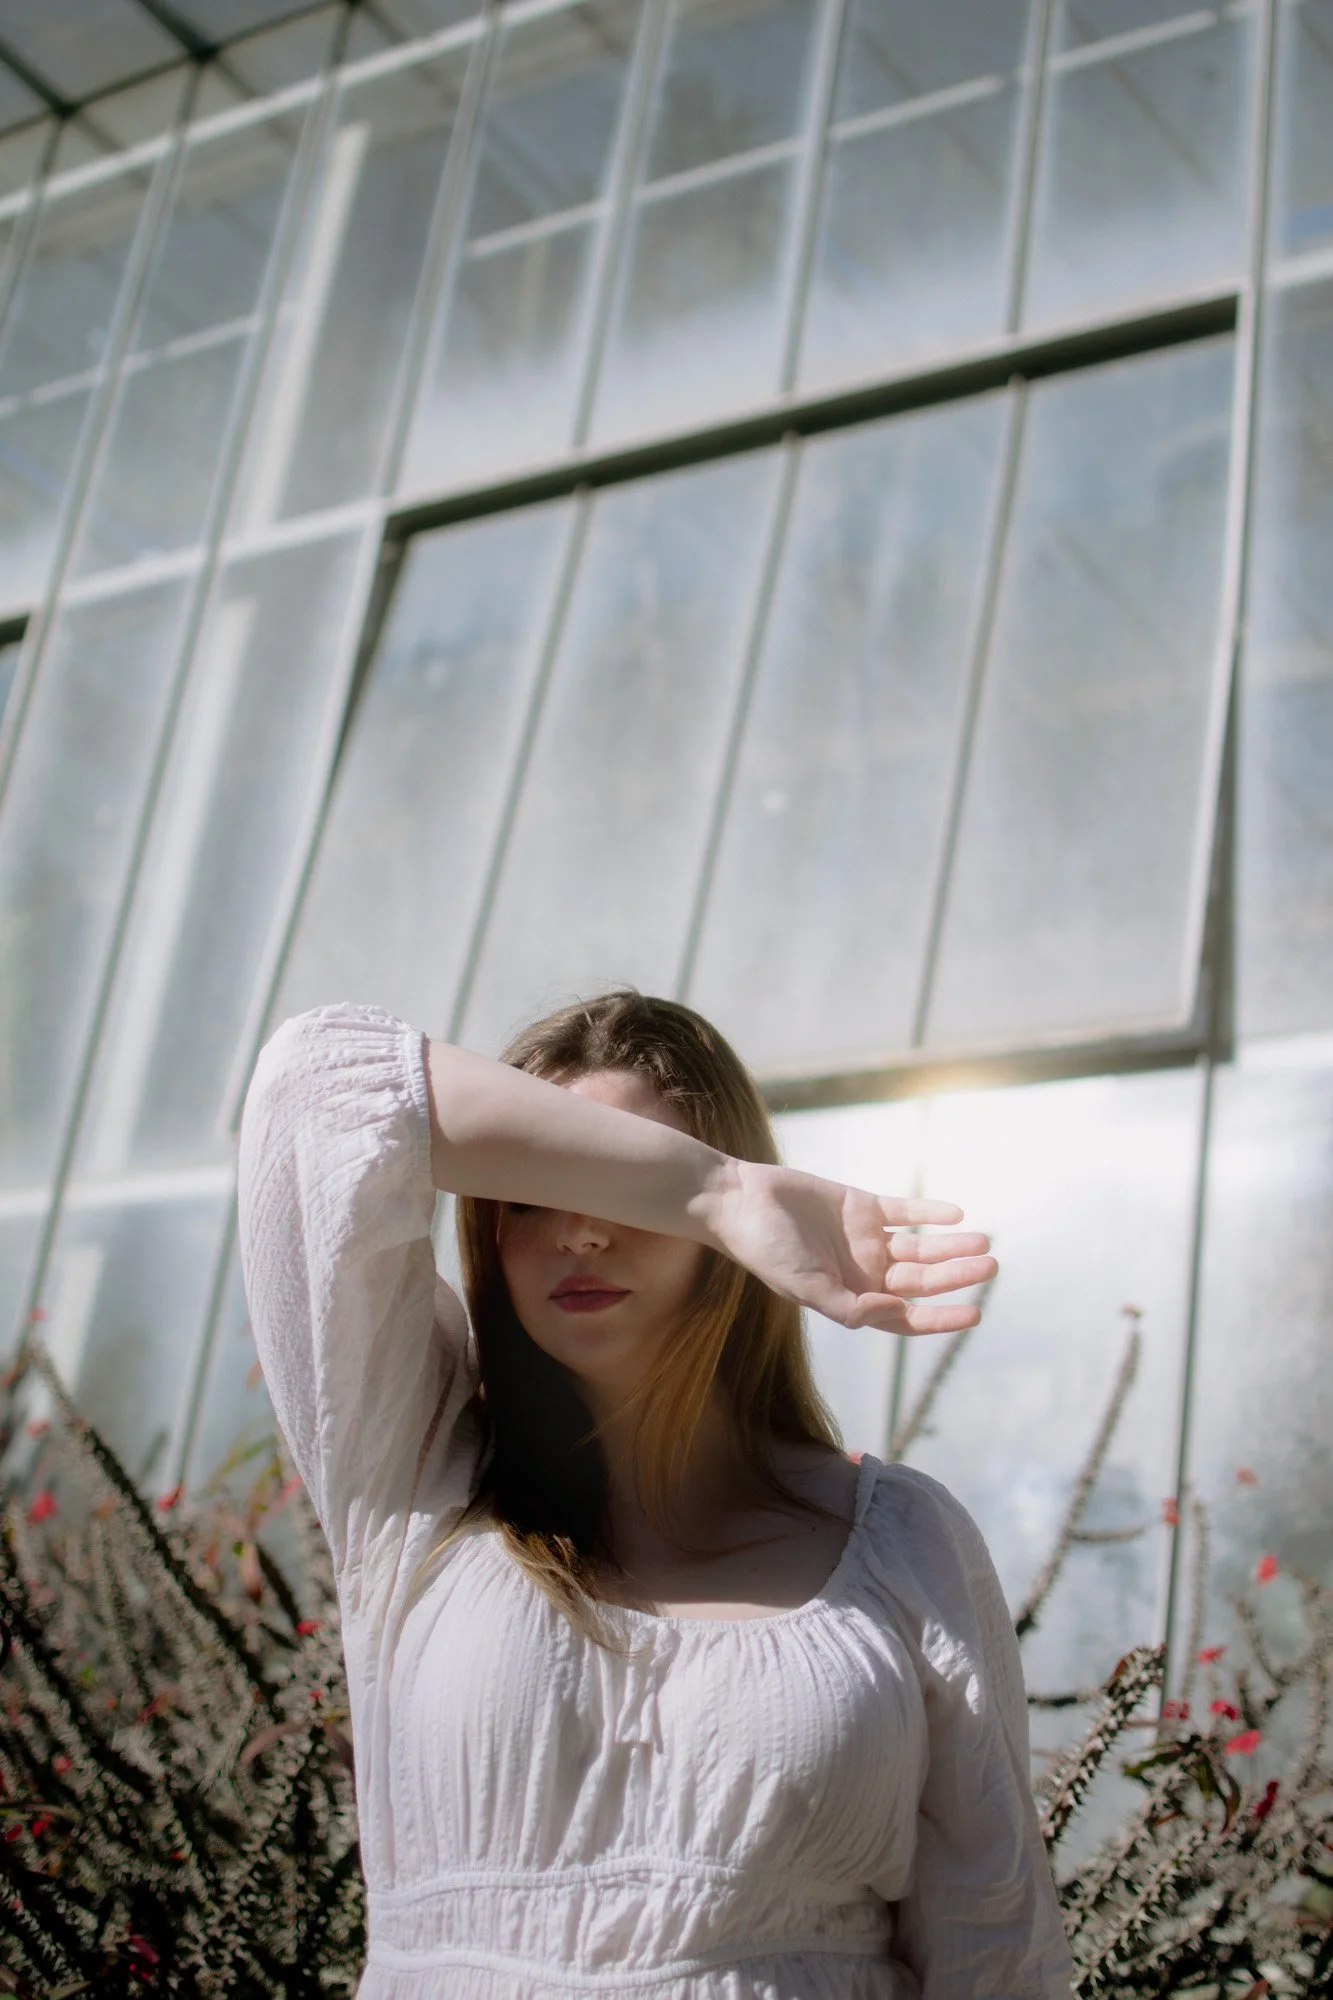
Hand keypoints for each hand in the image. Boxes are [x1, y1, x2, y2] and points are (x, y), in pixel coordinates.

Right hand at [710, 1159, 995, 1334]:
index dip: (941, 1318)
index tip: (974, 1314)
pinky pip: (905, 1211)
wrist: (739, 1199)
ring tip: (983, 1241)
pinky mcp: (861, 1206)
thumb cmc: (765, 1249)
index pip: (907, 1316)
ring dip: (951, 1245)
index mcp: (852, 1298)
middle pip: (921, 1279)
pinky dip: (929, 1212)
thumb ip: (849, 1306)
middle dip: (956, 1275)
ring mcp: (865, 1239)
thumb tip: (897, 1311)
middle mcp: (864, 1272)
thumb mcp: (804, 1287)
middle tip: (991, 1266)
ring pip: (920, 1247)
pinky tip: (955, 1213)